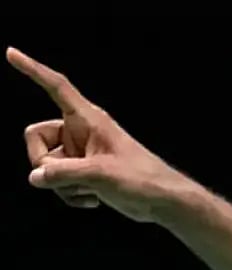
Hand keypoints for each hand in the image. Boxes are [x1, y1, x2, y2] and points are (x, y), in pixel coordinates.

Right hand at [8, 47, 192, 222]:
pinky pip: (57, 181)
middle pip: (35, 137)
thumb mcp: (101, 175)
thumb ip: (64, 174)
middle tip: (70, 179)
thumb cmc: (143, 181)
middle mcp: (80, 132)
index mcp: (89, 119)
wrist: (163, 202)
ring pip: (45, 165)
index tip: (10, 52)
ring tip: (92, 190)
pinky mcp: (83, 172)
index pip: (56, 87)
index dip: (32, 70)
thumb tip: (35, 177)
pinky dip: (69, 194)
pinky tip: (93, 200)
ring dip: (62, 184)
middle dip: (44, 163)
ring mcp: (80, 153)